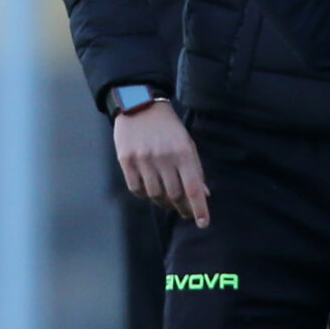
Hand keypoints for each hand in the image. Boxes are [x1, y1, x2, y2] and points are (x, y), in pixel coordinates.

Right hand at [112, 99, 208, 225]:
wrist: (139, 105)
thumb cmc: (168, 128)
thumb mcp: (187, 144)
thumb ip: (195, 169)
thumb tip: (204, 195)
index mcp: (183, 152)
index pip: (193, 188)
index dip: (199, 208)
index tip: (203, 223)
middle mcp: (163, 157)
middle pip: (174, 195)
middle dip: (182, 207)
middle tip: (185, 212)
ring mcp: (143, 159)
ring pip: (155, 195)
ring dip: (163, 202)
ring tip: (167, 200)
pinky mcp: (126, 160)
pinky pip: (136, 189)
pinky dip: (145, 194)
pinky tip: (150, 190)